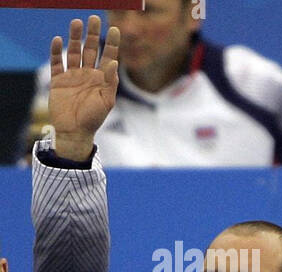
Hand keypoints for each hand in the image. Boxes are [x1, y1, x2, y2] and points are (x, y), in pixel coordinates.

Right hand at [48, 17, 119, 162]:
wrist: (75, 131)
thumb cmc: (94, 119)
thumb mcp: (107, 101)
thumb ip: (110, 82)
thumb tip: (114, 62)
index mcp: (102, 78)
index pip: (108, 56)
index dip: (111, 43)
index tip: (114, 29)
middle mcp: (88, 74)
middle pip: (90, 49)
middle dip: (92, 34)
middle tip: (93, 18)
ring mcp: (73, 75)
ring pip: (73, 52)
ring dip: (74, 38)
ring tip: (76, 22)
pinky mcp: (58, 80)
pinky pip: (57, 63)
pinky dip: (56, 51)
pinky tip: (58, 40)